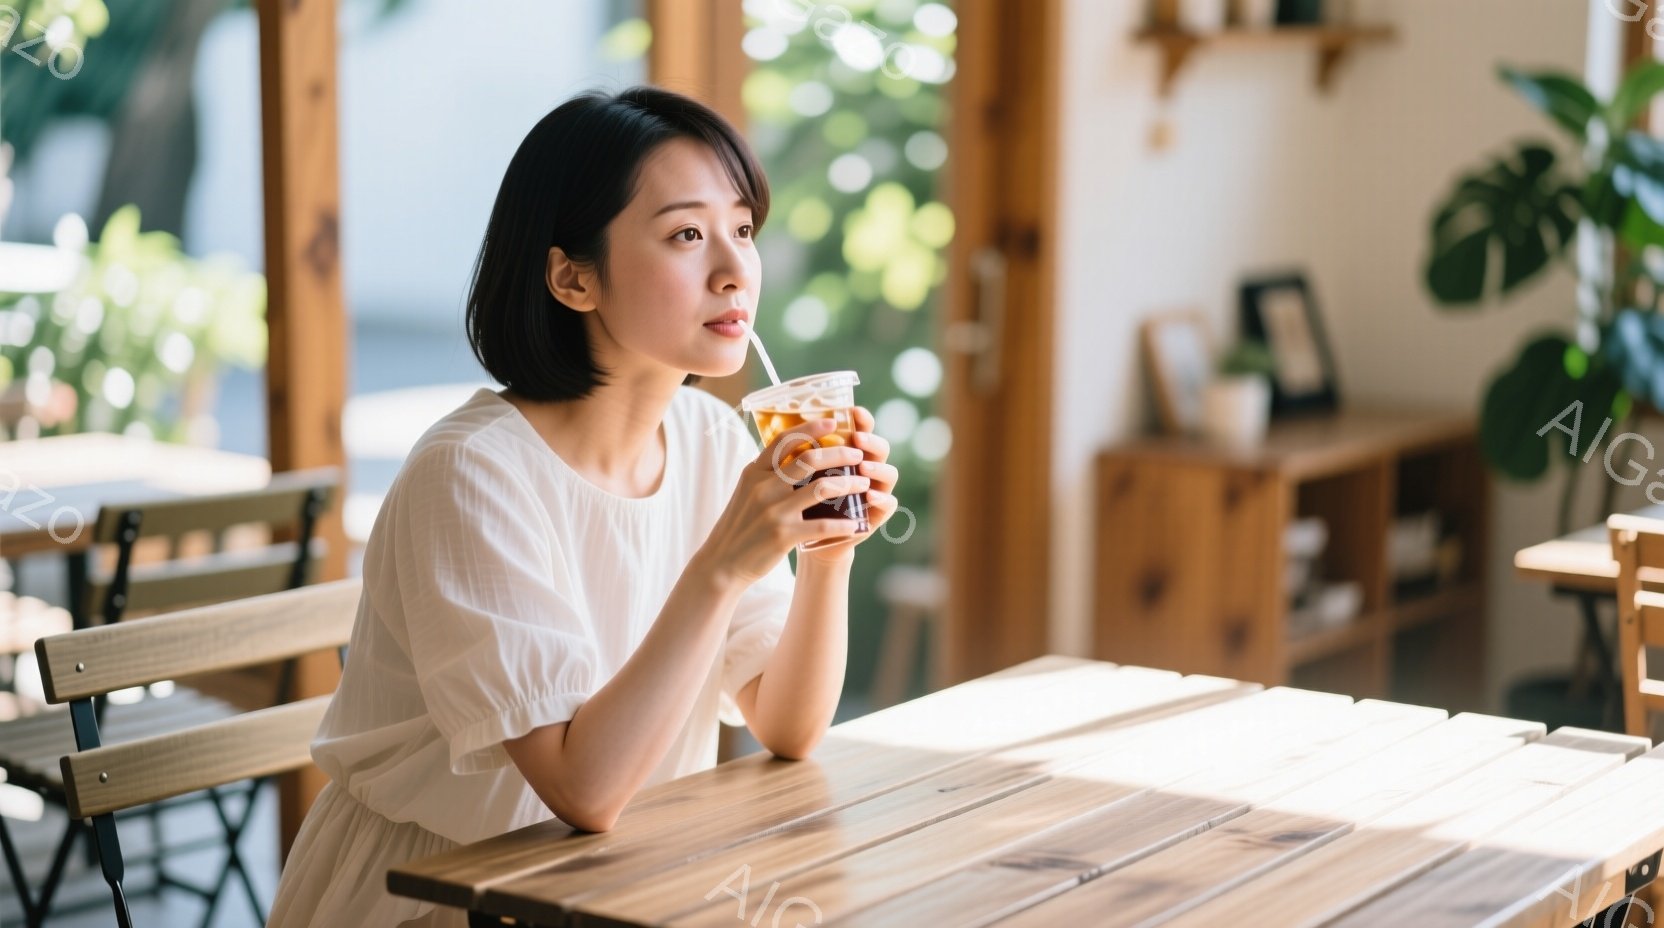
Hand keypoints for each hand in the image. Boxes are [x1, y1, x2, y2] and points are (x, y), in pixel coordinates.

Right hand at [695, 418, 870, 586]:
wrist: (722, 563)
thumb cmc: (740, 526)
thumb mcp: (747, 492)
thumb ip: (768, 474)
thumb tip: (795, 455)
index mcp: (754, 472)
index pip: (784, 440)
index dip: (811, 428)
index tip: (833, 421)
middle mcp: (763, 487)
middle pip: (809, 459)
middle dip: (840, 454)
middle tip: (858, 456)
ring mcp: (774, 511)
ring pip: (822, 488)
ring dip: (849, 484)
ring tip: (864, 484)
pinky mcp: (783, 535)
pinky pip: (823, 525)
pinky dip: (844, 524)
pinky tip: (857, 523)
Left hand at [796, 406, 899, 565]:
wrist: (807, 542)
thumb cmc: (799, 504)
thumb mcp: (795, 477)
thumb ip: (798, 455)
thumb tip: (778, 421)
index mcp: (847, 454)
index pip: (860, 430)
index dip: (861, 419)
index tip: (853, 411)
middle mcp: (864, 470)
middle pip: (879, 448)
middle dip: (870, 441)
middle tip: (857, 439)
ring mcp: (872, 491)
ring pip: (889, 473)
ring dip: (878, 467)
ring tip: (863, 467)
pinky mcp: (875, 516)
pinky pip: (889, 504)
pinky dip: (882, 499)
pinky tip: (870, 496)